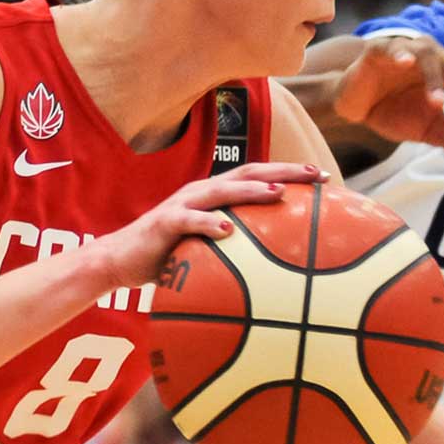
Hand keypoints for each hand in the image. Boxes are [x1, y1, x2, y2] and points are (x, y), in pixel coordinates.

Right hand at [95, 162, 325, 289]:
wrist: (119, 260)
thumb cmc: (168, 257)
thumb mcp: (208, 250)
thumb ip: (237, 249)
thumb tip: (277, 270)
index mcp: (215, 196)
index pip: (259, 178)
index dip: (291, 174)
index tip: (325, 178)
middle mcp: (202, 192)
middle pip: (249, 173)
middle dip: (284, 172)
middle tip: (316, 175)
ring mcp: (183, 204)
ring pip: (222, 190)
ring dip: (251, 190)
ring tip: (278, 194)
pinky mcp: (164, 223)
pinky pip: (188, 221)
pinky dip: (208, 223)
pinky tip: (228, 230)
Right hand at [333, 36, 443, 169]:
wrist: (356, 108)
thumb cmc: (395, 113)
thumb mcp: (428, 131)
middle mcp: (434, 57)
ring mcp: (408, 50)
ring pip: (429, 55)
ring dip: (435, 78)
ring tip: (437, 103)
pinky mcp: (380, 49)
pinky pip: (393, 48)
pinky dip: (401, 53)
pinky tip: (405, 63)